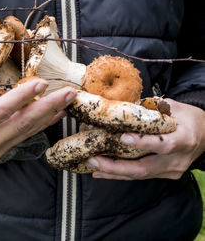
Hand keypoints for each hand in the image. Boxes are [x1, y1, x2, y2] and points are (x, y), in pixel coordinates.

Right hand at [0, 74, 76, 164]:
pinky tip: (57, 114)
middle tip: (69, 92)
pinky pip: (26, 136)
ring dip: (51, 114)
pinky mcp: (3, 149)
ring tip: (69, 100)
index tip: (40, 83)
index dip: (21, 97)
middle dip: (48, 106)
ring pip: (29, 130)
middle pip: (22, 122)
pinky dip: (43, 124)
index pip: (0, 111)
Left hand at [86, 99, 204, 179]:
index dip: (142, 143)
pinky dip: (121, 174)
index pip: (163, 144)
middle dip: (116, 166)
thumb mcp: (174, 107)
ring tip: (93, 167)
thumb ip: (151, 109)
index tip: (122, 138)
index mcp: (184, 139)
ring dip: (114, 173)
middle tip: (94, 160)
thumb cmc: (188, 118)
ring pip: (140, 175)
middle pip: (145, 168)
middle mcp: (177, 159)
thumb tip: (123, 106)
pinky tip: (104, 172)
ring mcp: (171, 170)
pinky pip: (141, 175)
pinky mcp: (165, 174)